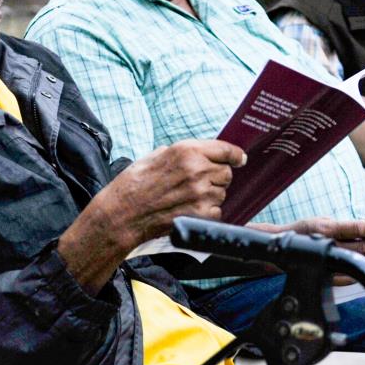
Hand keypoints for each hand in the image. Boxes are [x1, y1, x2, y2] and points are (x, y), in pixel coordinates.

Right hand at [70, 139, 246, 255]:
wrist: (124, 213)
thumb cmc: (136, 183)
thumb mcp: (158, 155)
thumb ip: (184, 152)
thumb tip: (203, 154)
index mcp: (187, 151)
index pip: (226, 150)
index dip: (235, 155)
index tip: (239, 159)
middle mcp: (197, 170)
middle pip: (226, 172)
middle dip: (217, 176)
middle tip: (199, 182)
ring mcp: (201, 193)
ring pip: (222, 192)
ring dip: (211, 194)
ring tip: (188, 197)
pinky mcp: (200, 214)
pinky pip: (217, 210)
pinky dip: (207, 211)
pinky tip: (189, 209)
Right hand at [266, 216, 364, 284]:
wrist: (282, 249)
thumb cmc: (304, 232)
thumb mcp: (322, 221)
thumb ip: (342, 224)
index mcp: (326, 228)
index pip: (357, 227)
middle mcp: (328, 244)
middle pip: (362, 245)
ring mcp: (327, 262)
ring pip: (359, 260)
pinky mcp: (327, 276)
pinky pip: (350, 276)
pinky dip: (361, 268)